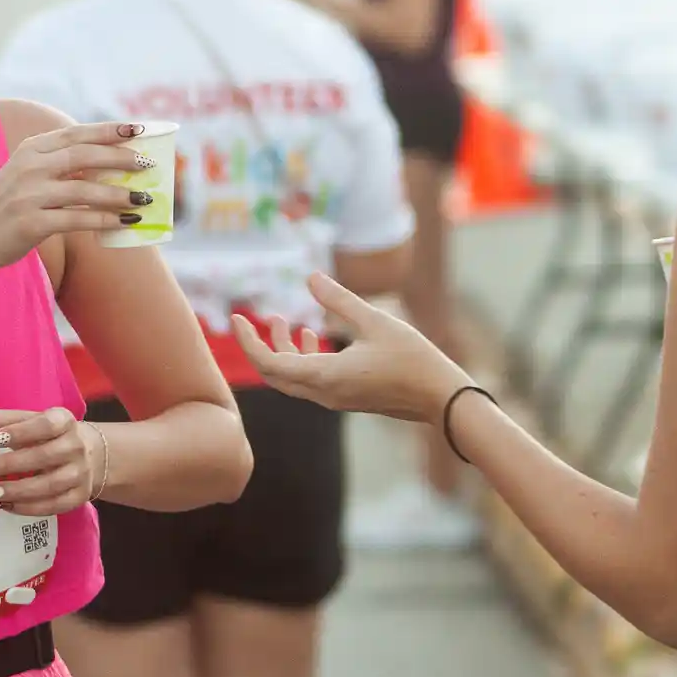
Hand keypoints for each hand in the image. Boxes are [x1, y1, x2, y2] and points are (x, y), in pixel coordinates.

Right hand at [0, 122, 153, 277]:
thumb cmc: (8, 207)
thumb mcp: (27, 175)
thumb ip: (60, 165)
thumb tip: (109, 166)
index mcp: (31, 149)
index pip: (76, 133)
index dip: (109, 130)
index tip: (137, 128)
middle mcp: (30, 167)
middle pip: (85, 156)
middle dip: (121, 158)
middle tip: (148, 164)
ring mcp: (30, 194)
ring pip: (85, 189)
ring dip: (119, 194)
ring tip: (144, 198)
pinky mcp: (32, 222)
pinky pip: (78, 219)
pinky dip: (105, 220)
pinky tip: (124, 222)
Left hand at [0, 407, 102, 516]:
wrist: (91, 455)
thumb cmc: (46, 435)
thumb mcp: (25, 420)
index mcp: (63, 420)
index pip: (43, 425)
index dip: (17, 433)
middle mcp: (75, 445)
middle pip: (41, 458)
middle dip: (6, 465)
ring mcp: (80, 473)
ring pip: (46, 486)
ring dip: (13, 491)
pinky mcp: (79, 496)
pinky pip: (52, 506)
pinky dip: (26, 508)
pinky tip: (5, 505)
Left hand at [233, 273, 468, 424]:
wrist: (440, 398)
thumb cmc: (412, 358)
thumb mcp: (375, 321)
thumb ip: (339, 299)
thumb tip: (310, 277)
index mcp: (325, 376)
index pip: (269, 364)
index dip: (248, 341)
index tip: (236, 318)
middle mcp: (323, 393)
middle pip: (274, 375)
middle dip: (258, 346)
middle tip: (246, 319)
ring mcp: (334, 399)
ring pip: (292, 378)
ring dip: (282, 350)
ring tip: (282, 320)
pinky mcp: (345, 398)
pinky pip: (310, 381)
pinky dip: (302, 358)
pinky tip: (310, 335)